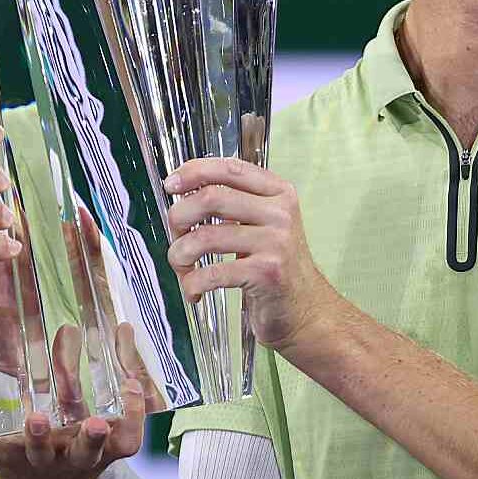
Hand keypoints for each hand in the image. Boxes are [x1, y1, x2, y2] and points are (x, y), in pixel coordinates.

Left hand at [0, 324, 165, 478]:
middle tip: (96, 422)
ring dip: (38, 437)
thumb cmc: (75, 453)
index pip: (125, 438)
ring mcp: (40, 463)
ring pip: (40, 452)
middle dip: (92, 436)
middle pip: (87, 450)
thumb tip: (124, 326)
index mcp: (99, 452)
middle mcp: (73, 458)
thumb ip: (109, 385)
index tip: (133, 385)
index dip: (135, 415)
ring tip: (34, 418)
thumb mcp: (99, 431)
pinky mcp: (9, 464)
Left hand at [163, 156, 337, 352]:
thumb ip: (235, 202)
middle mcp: (280, 213)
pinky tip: (193, 290)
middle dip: (179, 217)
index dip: (194, 171)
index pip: (229, 168)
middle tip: (175, 235)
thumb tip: (183, 193)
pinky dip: (192, 283)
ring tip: (181, 267)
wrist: (306, 310)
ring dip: (180, 254)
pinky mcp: (267, 273)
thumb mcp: (264, 224)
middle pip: (211, 198)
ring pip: (205, 237)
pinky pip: (213, 273)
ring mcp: (276, 242)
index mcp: (278, 193)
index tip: (171, 184)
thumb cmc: (275, 267)